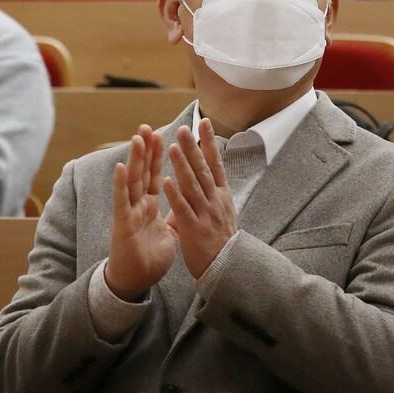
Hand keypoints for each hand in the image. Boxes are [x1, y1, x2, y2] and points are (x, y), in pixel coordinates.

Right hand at [104, 125, 175, 300]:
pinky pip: (122, 201)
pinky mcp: (122, 223)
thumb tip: (183, 206)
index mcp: (150, 205)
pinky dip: (121, 184)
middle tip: (147, 127)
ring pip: (132, 180)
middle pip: (143, 172)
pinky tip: (120, 167)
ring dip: (135, 159)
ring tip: (138, 137)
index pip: (155, 175)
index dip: (158, 157)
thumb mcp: (169, 233)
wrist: (136, 281)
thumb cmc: (149, 258)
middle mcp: (139, 204)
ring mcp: (129, 211)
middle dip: (146, 150)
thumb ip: (173, 217)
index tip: (162, 135)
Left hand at [163, 118, 237, 280]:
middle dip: (193, 148)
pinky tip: (166, 181)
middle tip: (184, 128)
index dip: (210, 143)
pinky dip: (175, 194)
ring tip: (173, 148)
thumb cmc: (223, 241)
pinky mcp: (194, 229)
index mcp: (222, 195)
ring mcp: (206, 214)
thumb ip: (213, 194)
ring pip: (193, 185)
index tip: (204, 123)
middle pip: (204, 169)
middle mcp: (215, 200)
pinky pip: (183, 209)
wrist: (227, 269)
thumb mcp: (224, 212)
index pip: (216, 163)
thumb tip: (210, 176)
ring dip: (182, 165)